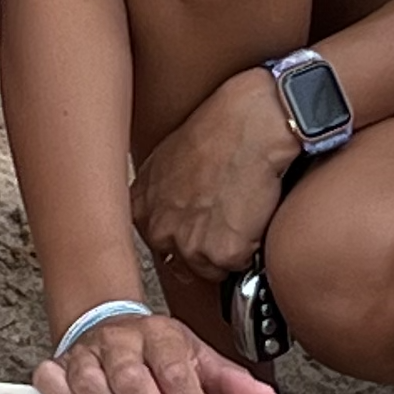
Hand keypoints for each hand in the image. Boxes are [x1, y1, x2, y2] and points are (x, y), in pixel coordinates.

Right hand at [35, 308, 277, 393]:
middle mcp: (120, 340)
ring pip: (92, 386)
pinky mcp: (59, 365)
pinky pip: (53, 384)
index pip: (174, 370)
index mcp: (159, 335)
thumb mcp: (197, 357)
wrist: (110, 323)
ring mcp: (87, 353)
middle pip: (131, 380)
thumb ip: (229, 381)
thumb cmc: (155, 348)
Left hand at [129, 68, 307, 283]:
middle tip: (225, 218)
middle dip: (205, 247)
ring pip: (212, 268)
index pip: (157, 243)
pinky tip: (253, 214)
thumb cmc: (218, 130)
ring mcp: (189, 244)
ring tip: (240, 211)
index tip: (199, 228)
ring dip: (229, 250)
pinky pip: (241, 265)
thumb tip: (175, 211)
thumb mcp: (168, 160)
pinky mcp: (223, 253)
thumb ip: (162, 195)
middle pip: (182, 262)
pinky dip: (252, 246)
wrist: (251, 124)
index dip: (184, 235)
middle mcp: (158, 229)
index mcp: (140, 206)